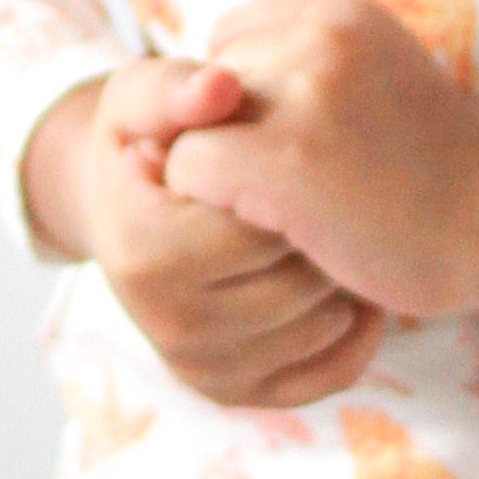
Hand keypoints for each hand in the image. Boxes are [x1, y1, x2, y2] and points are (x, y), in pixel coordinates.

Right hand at [20, 62, 387, 405]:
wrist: (121, 219)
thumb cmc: (142, 147)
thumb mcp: (139, 101)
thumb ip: (174, 85)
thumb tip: (221, 84)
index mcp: (145, 252)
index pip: (261, 221)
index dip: (291, 181)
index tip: (293, 148)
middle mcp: (170, 325)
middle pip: (298, 278)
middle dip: (322, 229)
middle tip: (325, 191)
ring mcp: (202, 369)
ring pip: (322, 325)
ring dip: (341, 275)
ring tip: (329, 230)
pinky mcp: (234, 394)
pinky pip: (330, 374)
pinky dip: (357, 332)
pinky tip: (348, 283)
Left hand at [159, 0, 478, 320]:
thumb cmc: (438, 167)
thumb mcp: (376, 76)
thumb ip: (303, 67)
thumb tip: (199, 94)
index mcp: (338, 12)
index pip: (229, 42)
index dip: (244, 102)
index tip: (297, 144)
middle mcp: (315, 35)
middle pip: (199, 83)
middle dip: (227, 134)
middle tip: (293, 183)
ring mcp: (299, 92)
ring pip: (185, 126)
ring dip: (217, 174)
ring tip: (284, 205)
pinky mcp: (282, 156)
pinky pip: (187, 170)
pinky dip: (213, 208)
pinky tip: (274, 227)